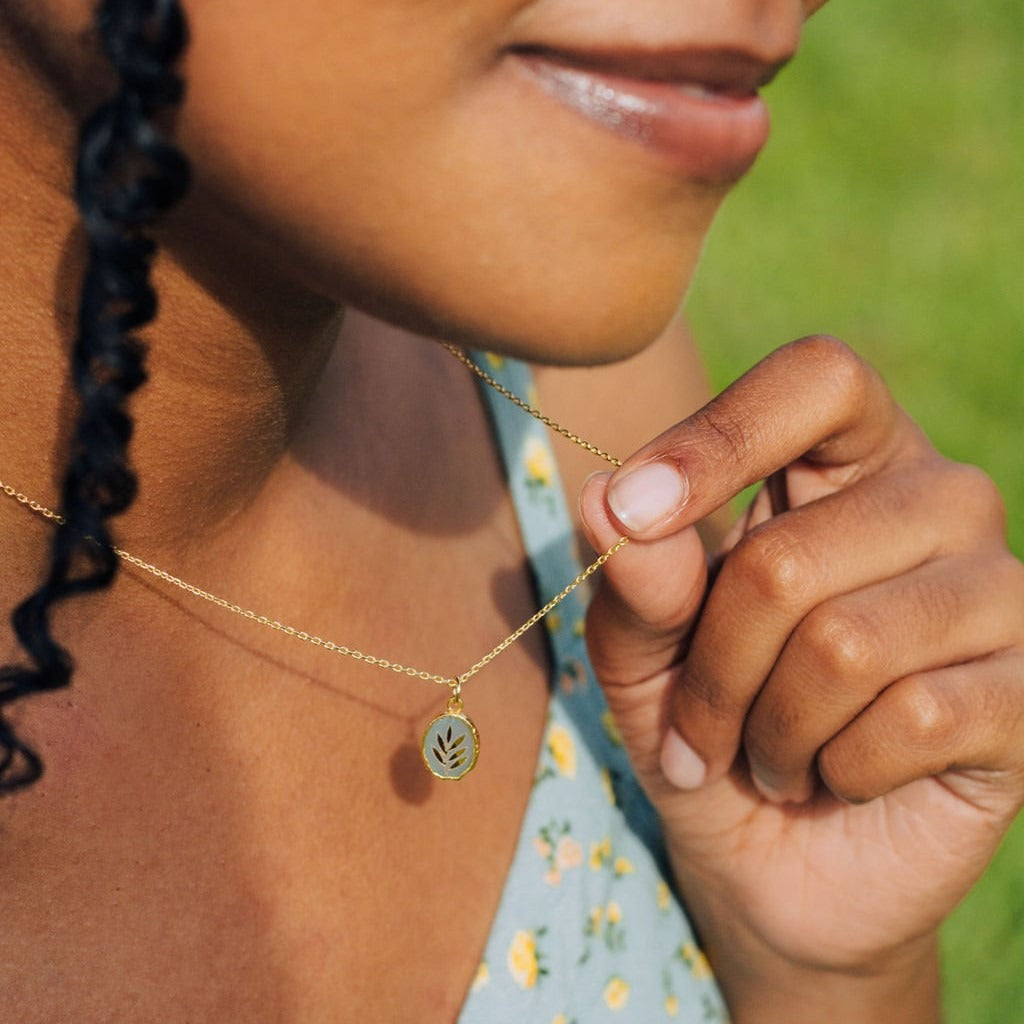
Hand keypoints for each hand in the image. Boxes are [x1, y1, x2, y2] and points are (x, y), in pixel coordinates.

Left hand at [579, 336, 1023, 1013]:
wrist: (773, 860)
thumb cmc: (706, 724)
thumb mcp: (642, 655)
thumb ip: (632, 581)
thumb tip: (604, 500)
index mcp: (844, 462)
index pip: (817, 380)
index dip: (721, 437)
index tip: (632, 509)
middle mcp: (937, 503)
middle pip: (788, 556)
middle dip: (712, 669)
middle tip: (701, 726)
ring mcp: (999, 594)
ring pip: (843, 644)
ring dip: (768, 727)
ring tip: (768, 754)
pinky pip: (913, 718)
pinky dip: (838, 767)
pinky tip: (838, 776)